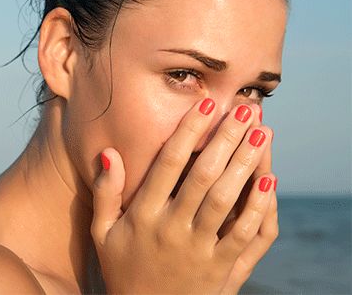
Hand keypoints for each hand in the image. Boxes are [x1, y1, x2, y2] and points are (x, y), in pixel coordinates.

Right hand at [91, 98, 275, 294]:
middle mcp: (173, 229)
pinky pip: (245, 234)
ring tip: (262, 132)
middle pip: (204, 176)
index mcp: (143, 216)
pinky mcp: (222, 268)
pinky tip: (270, 178)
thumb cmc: (122, 268)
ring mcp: (199, 249)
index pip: (169, 164)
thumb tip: (109, 152)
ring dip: (247, 163)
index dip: (189, 131)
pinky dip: (259, 206)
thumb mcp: (101, 232)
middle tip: (245, 108)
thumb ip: (104, 192)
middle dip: (226, 138)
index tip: (207, 104)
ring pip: (227, 200)